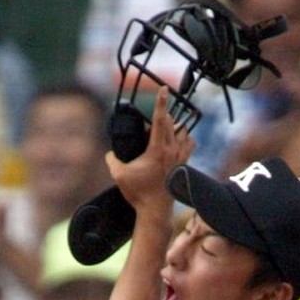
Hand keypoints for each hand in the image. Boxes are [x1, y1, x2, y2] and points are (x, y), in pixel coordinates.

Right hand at [106, 89, 193, 214]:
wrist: (155, 210)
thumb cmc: (138, 193)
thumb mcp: (119, 176)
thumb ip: (112, 161)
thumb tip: (109, 154)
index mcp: (157, 149)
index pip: (160, 119)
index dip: (161, 102)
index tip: (164, 88)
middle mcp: (171, 149)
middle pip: (170, 122)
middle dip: (161, 118)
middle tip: (149, 124)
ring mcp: (179, 156)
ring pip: (181, 131)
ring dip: (173, 127)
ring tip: (163, 132)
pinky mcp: (183, 163)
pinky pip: (189, 143)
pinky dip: (184, 138)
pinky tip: (178, 141)